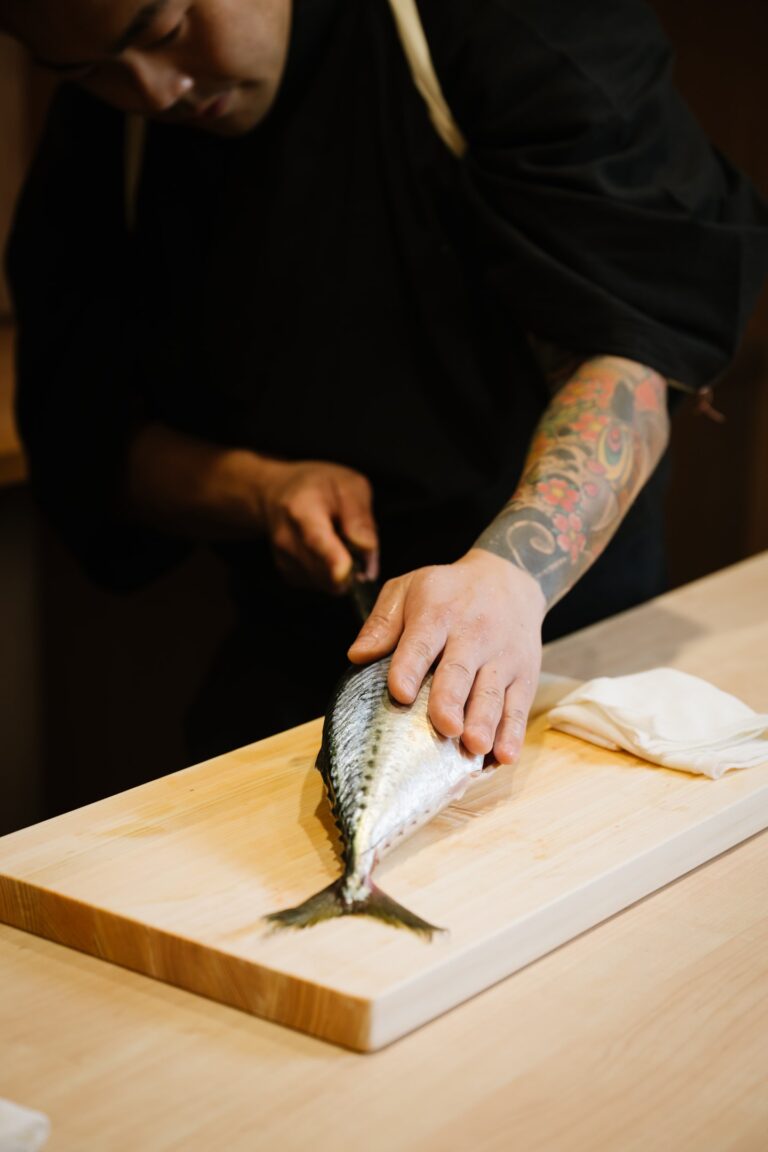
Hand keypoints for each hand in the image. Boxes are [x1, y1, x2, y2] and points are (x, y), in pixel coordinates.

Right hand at [258, 458, 378, 591]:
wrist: (278, 494)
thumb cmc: (318, 486)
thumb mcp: (349, 485)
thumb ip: (360, 516)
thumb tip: (367, 549)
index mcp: (301, 510)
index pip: (316, 540)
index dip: (332, 559)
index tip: (345, 572)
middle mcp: (286, 539)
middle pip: (324, 570)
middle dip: (354, 566)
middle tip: (358, 540)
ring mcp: (284, 561)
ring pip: (328, 583)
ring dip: (346, 571)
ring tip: (341, 541)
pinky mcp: (289, 576)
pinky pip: (323, 586)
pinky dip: (335, 575)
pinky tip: (330, 553)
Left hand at [347, 549, 545, 762]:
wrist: (508, 579)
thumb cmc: (448, 592)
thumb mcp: (409, 589)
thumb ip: (383, 622)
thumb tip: (357, 656)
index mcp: (438, 614)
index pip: (422, 642)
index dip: (410, 667)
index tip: (399, 692)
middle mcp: (472, 635)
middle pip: (460, 671)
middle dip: (451, 700)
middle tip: (445, 726)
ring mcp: (501, 657)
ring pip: (492, 692)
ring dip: (484, 721)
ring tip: (474, 746)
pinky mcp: (524, 675)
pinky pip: (519, 706)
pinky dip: (513, 732)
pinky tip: (505, 755)